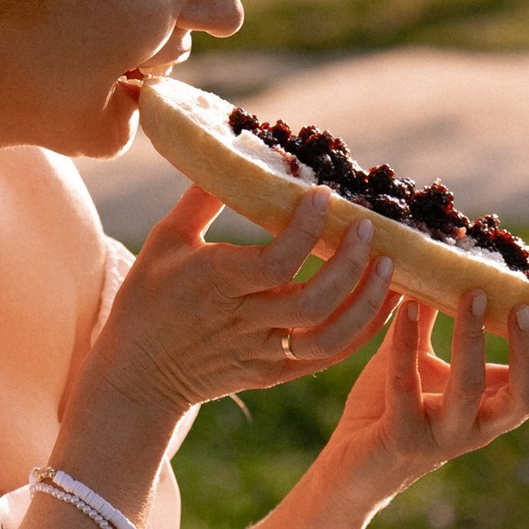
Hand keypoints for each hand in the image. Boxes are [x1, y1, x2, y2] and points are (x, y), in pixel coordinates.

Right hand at [87, 183, 392, 421]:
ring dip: (367, 302)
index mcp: (215, 284)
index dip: (306, 229)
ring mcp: (262, 353)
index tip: (323, 196)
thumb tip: (236, 152)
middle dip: (350, 263)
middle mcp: (243, 322)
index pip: (275, 261)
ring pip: (329, 337)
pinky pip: (328, 357)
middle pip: (313, 300)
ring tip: (389, 266)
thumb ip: (202, 198)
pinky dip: (363, 331)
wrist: (139, 376)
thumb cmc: (148, 299)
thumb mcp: (165, 240)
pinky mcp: (275, 374)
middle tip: (368, 227)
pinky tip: (384, 300)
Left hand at [326, 290, 528, 497]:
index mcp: (497, 405)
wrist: (348, 466)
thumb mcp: (428, 357)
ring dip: (471, 340)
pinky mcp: (402, 440)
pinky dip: (405, 344)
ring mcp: (443, 438)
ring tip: (470, 295)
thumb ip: (446, 318)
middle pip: (527, 398)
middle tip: (526, 307)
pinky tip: (405, 308)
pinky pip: (406, 388)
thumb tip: (462, 257)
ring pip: (468, 392)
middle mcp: (480, 426)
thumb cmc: (392, 407)